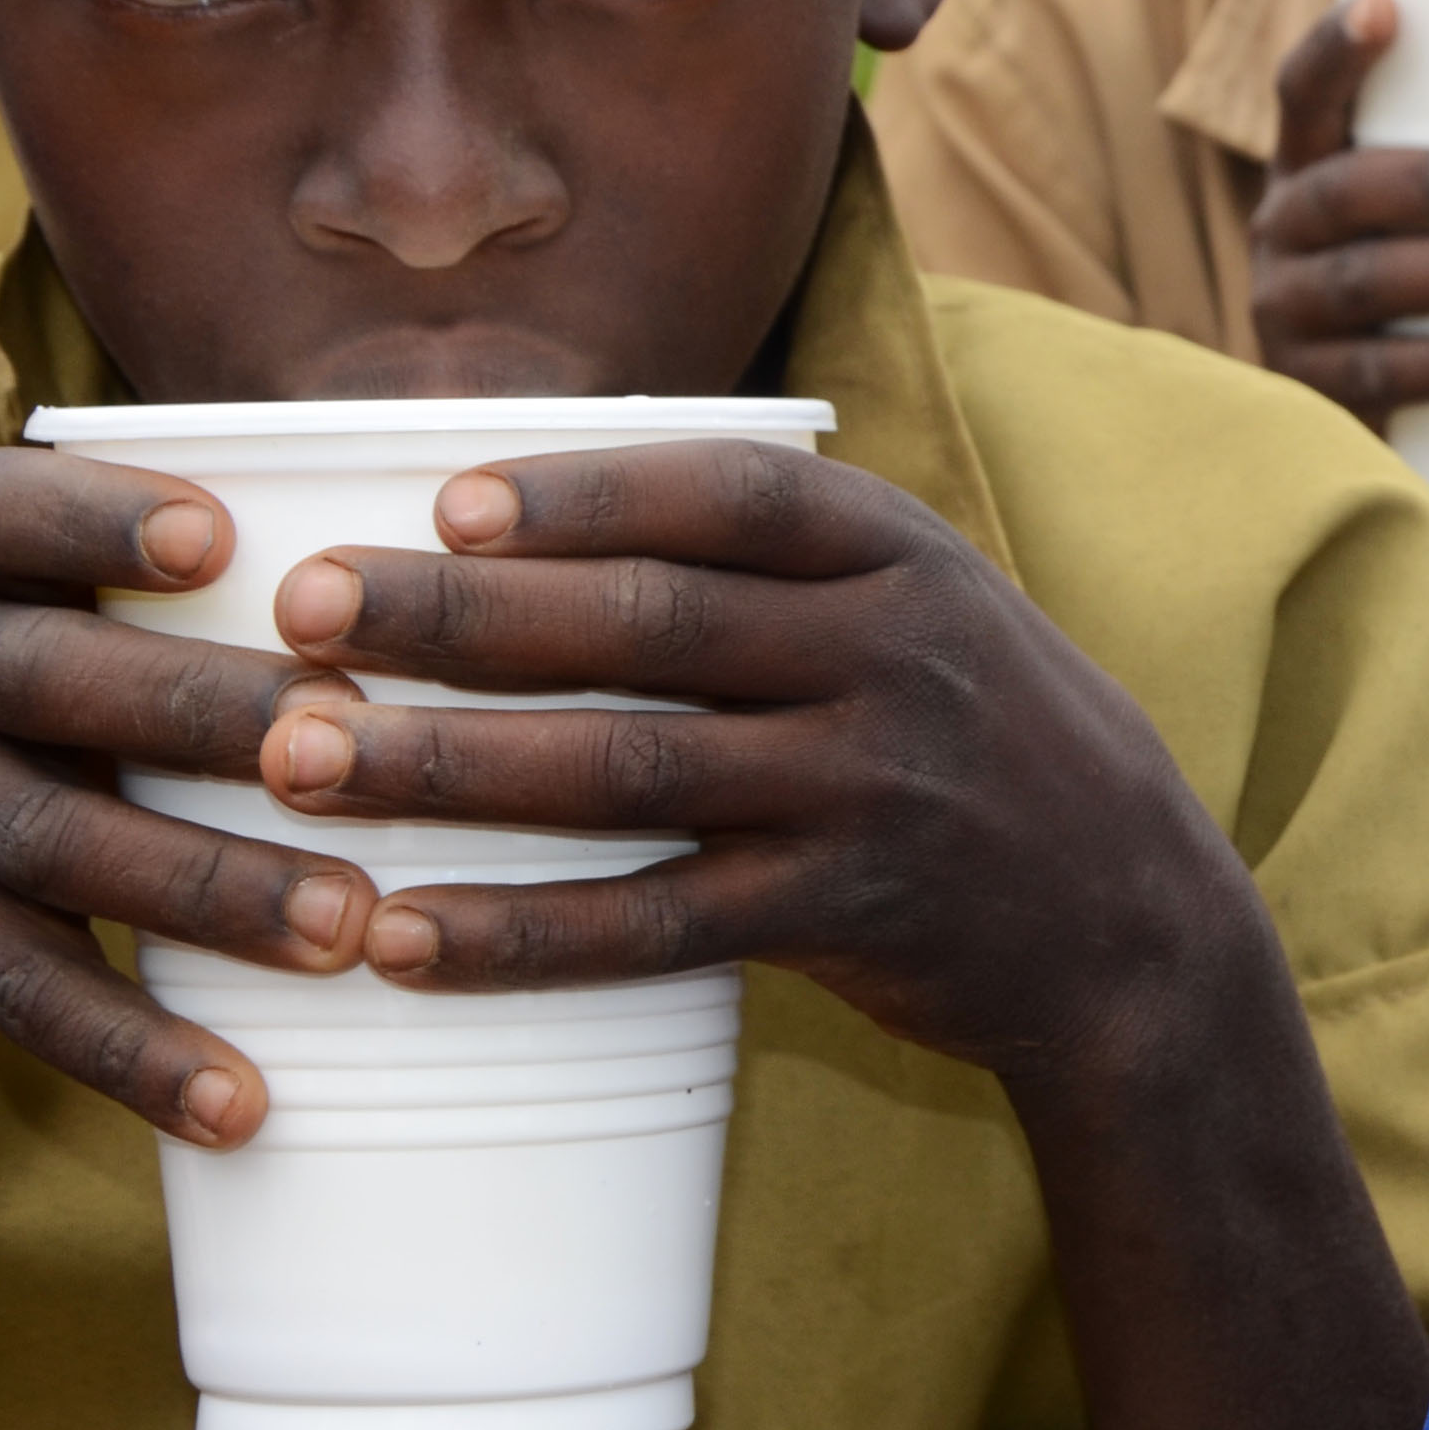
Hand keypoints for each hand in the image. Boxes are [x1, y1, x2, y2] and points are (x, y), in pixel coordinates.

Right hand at [0, 453, 367, 1226]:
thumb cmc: (12, 721)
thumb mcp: (41, 630)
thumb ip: (177, 595)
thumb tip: (446, 566)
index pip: (5, 512)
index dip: (102, 516)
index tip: (218, 538)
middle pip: (56, 679)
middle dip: (208, 709)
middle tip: (351, 737)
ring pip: (62, 846)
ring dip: (211, 889)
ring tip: (347, 925)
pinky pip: (37, 1001)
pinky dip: (143, 1056)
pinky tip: (244, 1103)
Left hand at [253, 440, 1261, 1094]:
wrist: (1129, 911)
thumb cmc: (973, 729)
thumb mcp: (917, 602)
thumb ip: (768, 556)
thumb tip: (515, 501)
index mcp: (897, 552)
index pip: (724, 495)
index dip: (579, 494)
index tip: (439, 500)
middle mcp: (890, 654)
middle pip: (645, 624)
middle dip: (456, 615)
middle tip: (299, 614)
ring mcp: (870, 788)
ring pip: (628, 770)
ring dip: (448, 767)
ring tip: (300, 764)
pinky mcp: (845, 915)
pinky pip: (656, 926)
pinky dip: (522, 934)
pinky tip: (405, 935)